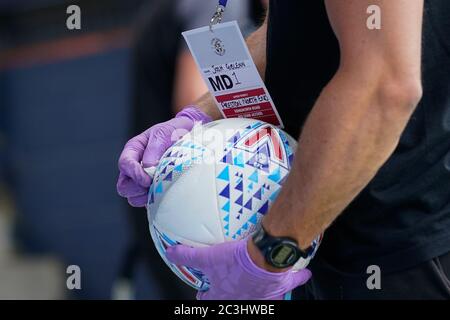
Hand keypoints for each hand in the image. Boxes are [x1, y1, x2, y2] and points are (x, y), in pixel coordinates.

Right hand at [116, 106, 211, 206]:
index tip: (148, 179)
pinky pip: (147, 202)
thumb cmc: (174, 132)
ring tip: (160, 188)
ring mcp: (143, 180)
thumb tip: (148, 168)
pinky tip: (165, 193)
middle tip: (153, 184)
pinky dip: (154, 201)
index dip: (134, 174)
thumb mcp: (163, 133)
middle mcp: (135, 167)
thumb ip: (154, 150)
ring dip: (146, 197)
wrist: (189, 135)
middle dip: (137, 188)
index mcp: (133, 150)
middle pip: (124, 186)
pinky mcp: (153, 190)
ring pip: (133, 198)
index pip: (124, 164)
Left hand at [166, 237, 311, 299]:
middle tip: (233, 293)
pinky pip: (293, 283)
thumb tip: (170, 252)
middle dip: (235, 299)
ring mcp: (265, 295)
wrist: (263, 258)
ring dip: (262, 296)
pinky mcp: (282, 285)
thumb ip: (187, 255)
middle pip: (238, 303)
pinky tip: (303, 273)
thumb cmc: (236, 260)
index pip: (212, 301)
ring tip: (263, 291)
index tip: (203, 296)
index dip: (206, 299)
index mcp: (227, 295)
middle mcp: (246, 299)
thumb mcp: (207, 257)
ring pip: (265, 300)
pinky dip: (298, 278)